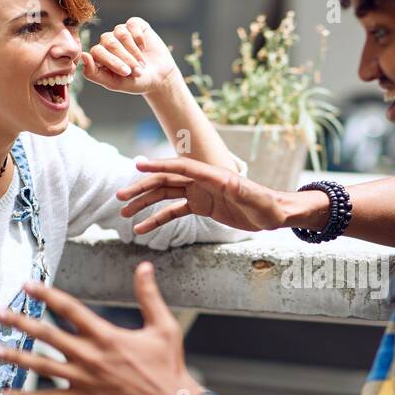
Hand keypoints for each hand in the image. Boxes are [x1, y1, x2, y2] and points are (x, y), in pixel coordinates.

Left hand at [0, 264, 200, 394]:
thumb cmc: (169, 366)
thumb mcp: (164, 326)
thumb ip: (149, 296)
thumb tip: (144, 266)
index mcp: (107, 336)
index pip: (70, 309)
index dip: (47, 295)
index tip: (27, 285)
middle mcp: (91, 357)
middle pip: (47, 335)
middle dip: (21, 323)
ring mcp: (85, 381)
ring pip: (42, 367)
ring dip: (17, 358)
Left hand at [81, 17, 179, 96]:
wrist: (159, 77)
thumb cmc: (135, 82)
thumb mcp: (114, 83)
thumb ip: (94, 73)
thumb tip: (83, 56)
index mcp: (99, 55)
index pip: (96, 52)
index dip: (112, 62)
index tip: (126, 73)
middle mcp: (107, 41)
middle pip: (109, 42)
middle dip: (125, 58)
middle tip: (137, 71)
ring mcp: (120, 32)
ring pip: (121, 34)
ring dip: (134, 51)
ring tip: (142, 64)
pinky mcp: (134, 24)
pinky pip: (132, 25)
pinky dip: (139, 38)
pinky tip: (144, 48)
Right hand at [115, 157, 291, 235]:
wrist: (274, 214)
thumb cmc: (266, 204)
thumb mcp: (254, 197)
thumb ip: (240, 190)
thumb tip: (226, 182)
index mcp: (212, 175)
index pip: (180, 167)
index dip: (159, 166)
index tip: (138, 167)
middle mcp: (202, 181)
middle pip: (165, 180)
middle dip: (142, 188)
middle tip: (120, 196)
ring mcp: (199, 193)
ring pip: (165, 195)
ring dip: (144, 203)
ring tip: (124, 213)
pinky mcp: (201, 206)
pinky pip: (174, 211)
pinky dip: (158, 219)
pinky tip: (142, 228)